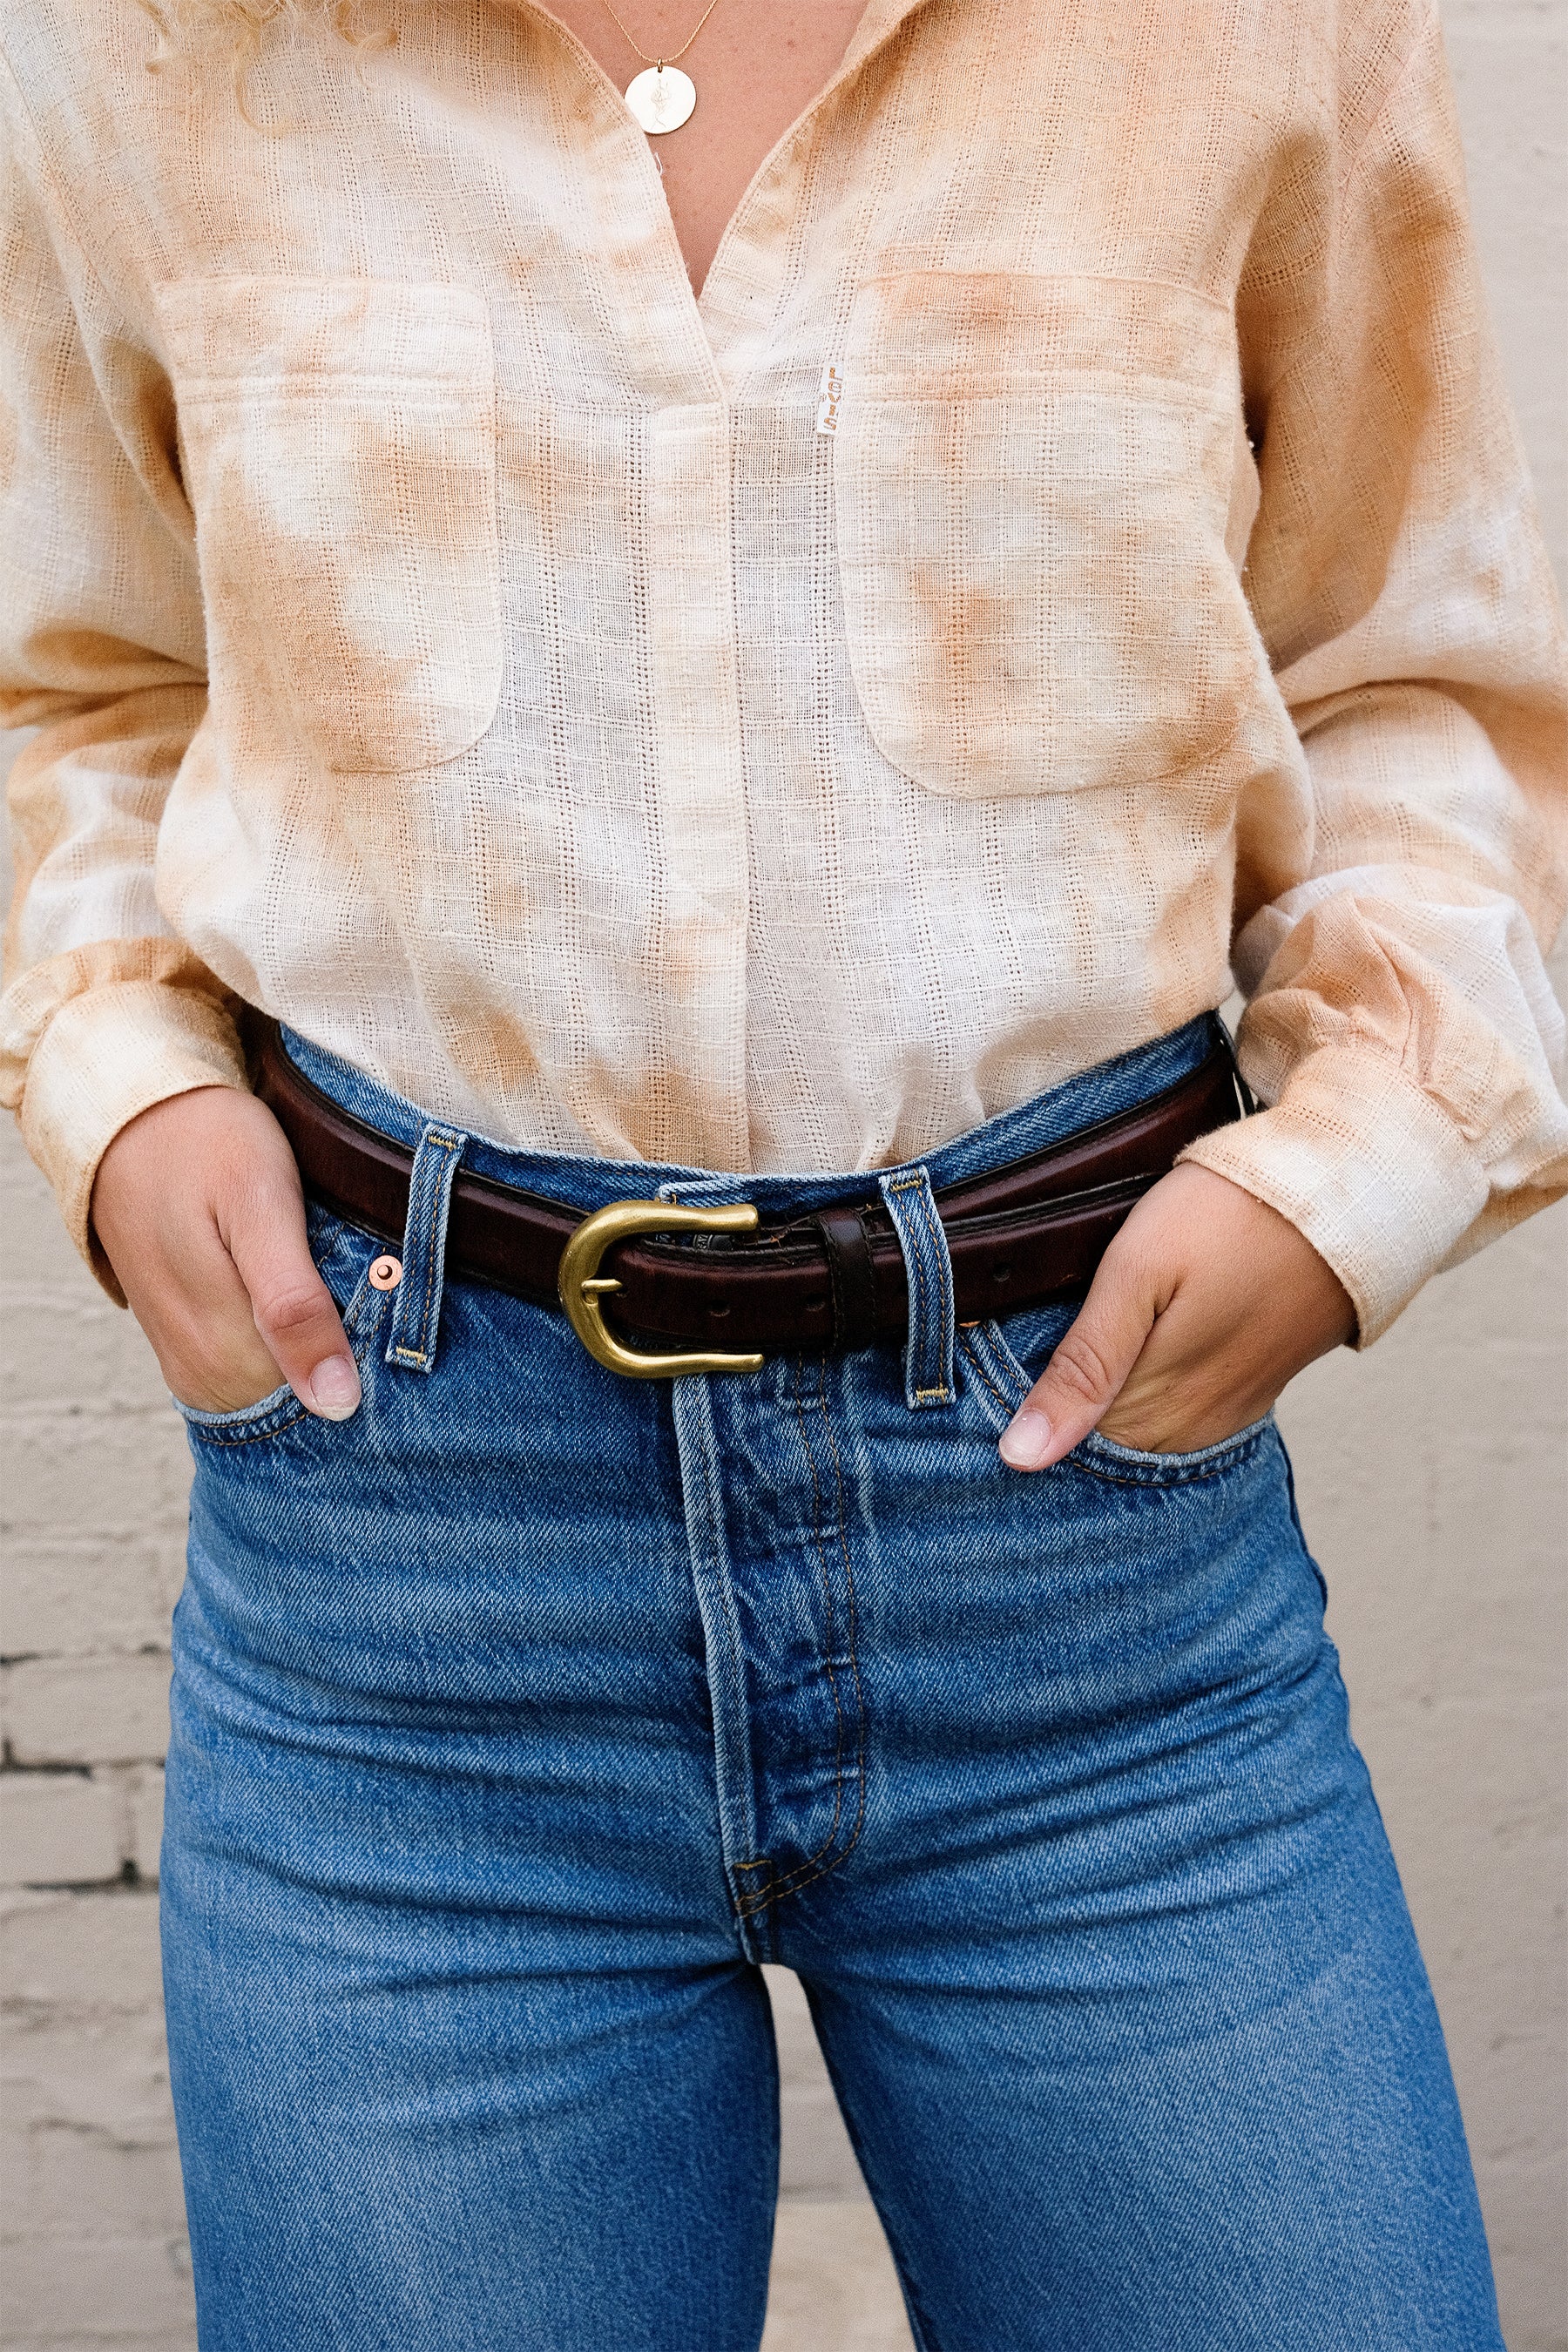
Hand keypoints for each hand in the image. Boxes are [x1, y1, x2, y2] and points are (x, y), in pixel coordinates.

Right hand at [92, 1086, 361, 1419]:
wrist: (132, 1116)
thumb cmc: (207, 1148)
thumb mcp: (260, 1210)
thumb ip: (294, 1307)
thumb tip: (335, 1404)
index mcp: (224, 1355)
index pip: (325, 1411)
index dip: (372, 1370)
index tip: (395, 1315)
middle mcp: (203, 1377)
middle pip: (306, 1405)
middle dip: (355, 1360)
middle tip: (376, 1285)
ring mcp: (192, 1366)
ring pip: (284, 1392)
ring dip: (327, 1350)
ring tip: (348, 1284)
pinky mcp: (189, 1346)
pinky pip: (259, 1373)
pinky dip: (297, 1344)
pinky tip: (316, 1299)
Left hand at [998, 1165, 1355, 1468]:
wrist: (1350, 1190)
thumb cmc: (1232, 1215)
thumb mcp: (1138, 1273)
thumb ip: (1083, 1365)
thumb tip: (1022, 1458)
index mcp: (1153, 1407)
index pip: (1064, 1451)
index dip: (1026, 1415)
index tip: (998, 1377)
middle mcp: (1192, 1428)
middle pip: (1103, 1448)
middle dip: (1064, 1412)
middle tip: (1029, 1351)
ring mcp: (1229, 1412)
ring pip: (1142, 1436)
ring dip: (1106, 1406)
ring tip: (1080, 1350)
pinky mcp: (1255, 1388)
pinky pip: (1183, 1418)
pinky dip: (1147, 1398)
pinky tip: (1135, 1359)